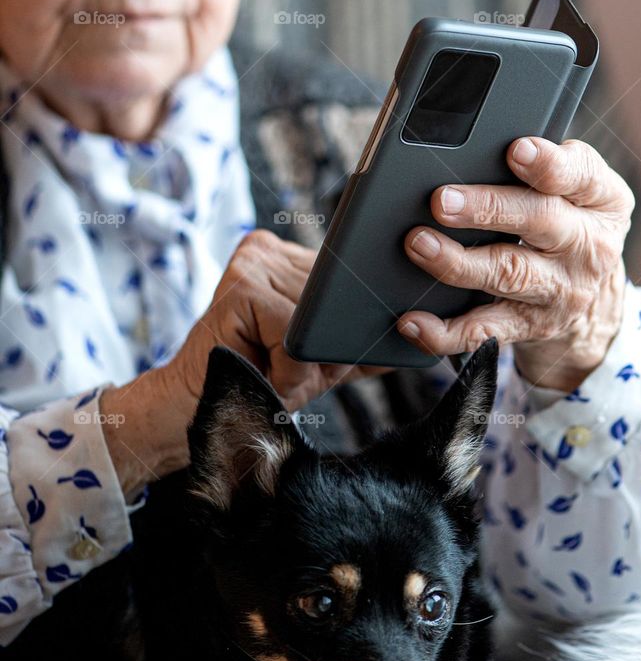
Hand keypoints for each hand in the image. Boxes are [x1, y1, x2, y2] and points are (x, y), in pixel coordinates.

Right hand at [102, 231, 385, 495]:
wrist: (196, 410)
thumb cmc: (263, 384)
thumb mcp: (324, 362)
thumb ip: (362, 342)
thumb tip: (424, 336)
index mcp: (293, 258)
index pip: (349, 282)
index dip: (356, 320)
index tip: (354, 350)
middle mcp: (274, 250)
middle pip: (338, 303)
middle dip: (332, 350)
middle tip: (304, 373)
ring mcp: (256, 262)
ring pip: (319, 321)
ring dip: (309, 366)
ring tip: (277, 374)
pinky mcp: (242, 285)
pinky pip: (294, 335)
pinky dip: (290, 370)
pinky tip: (266, 375)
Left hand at [397, 137, 633, 390]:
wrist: (597, 307)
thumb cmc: (572, 226)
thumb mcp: (578, 192)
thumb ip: (542, 167)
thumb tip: (472, 149)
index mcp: (603, 200)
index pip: (581, 176)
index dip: (549, 164)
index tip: (516, 151)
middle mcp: (588, 246)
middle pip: (539, 220)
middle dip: (488, 208)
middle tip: (443, 200)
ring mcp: (560, 291)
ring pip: (508, 274)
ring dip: (459, 262)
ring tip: (420, 244)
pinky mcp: (530, 327)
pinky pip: (484, 330)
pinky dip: (445, 330)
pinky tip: (414, 321)